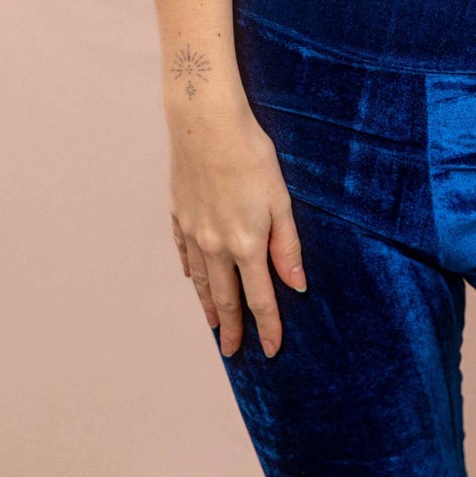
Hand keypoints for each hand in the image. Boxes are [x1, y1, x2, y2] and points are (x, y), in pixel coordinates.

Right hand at [168, 99, 306, 358]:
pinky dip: (191, 272)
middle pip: (225, 298)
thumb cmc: (250, 155)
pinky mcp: (179, 215)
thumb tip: (297, 285)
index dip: (267, 327)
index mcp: (246, 245)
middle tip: (233, 352)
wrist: (205, 124)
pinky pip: (185, 254)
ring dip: (210, 306)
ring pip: (201, 281)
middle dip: (231, 328)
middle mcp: (215, 246)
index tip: (270, 351)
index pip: (259, 299)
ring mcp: (193, 232)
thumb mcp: (280, 199)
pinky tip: (194, 279)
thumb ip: (287, 245)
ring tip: (214, 325)